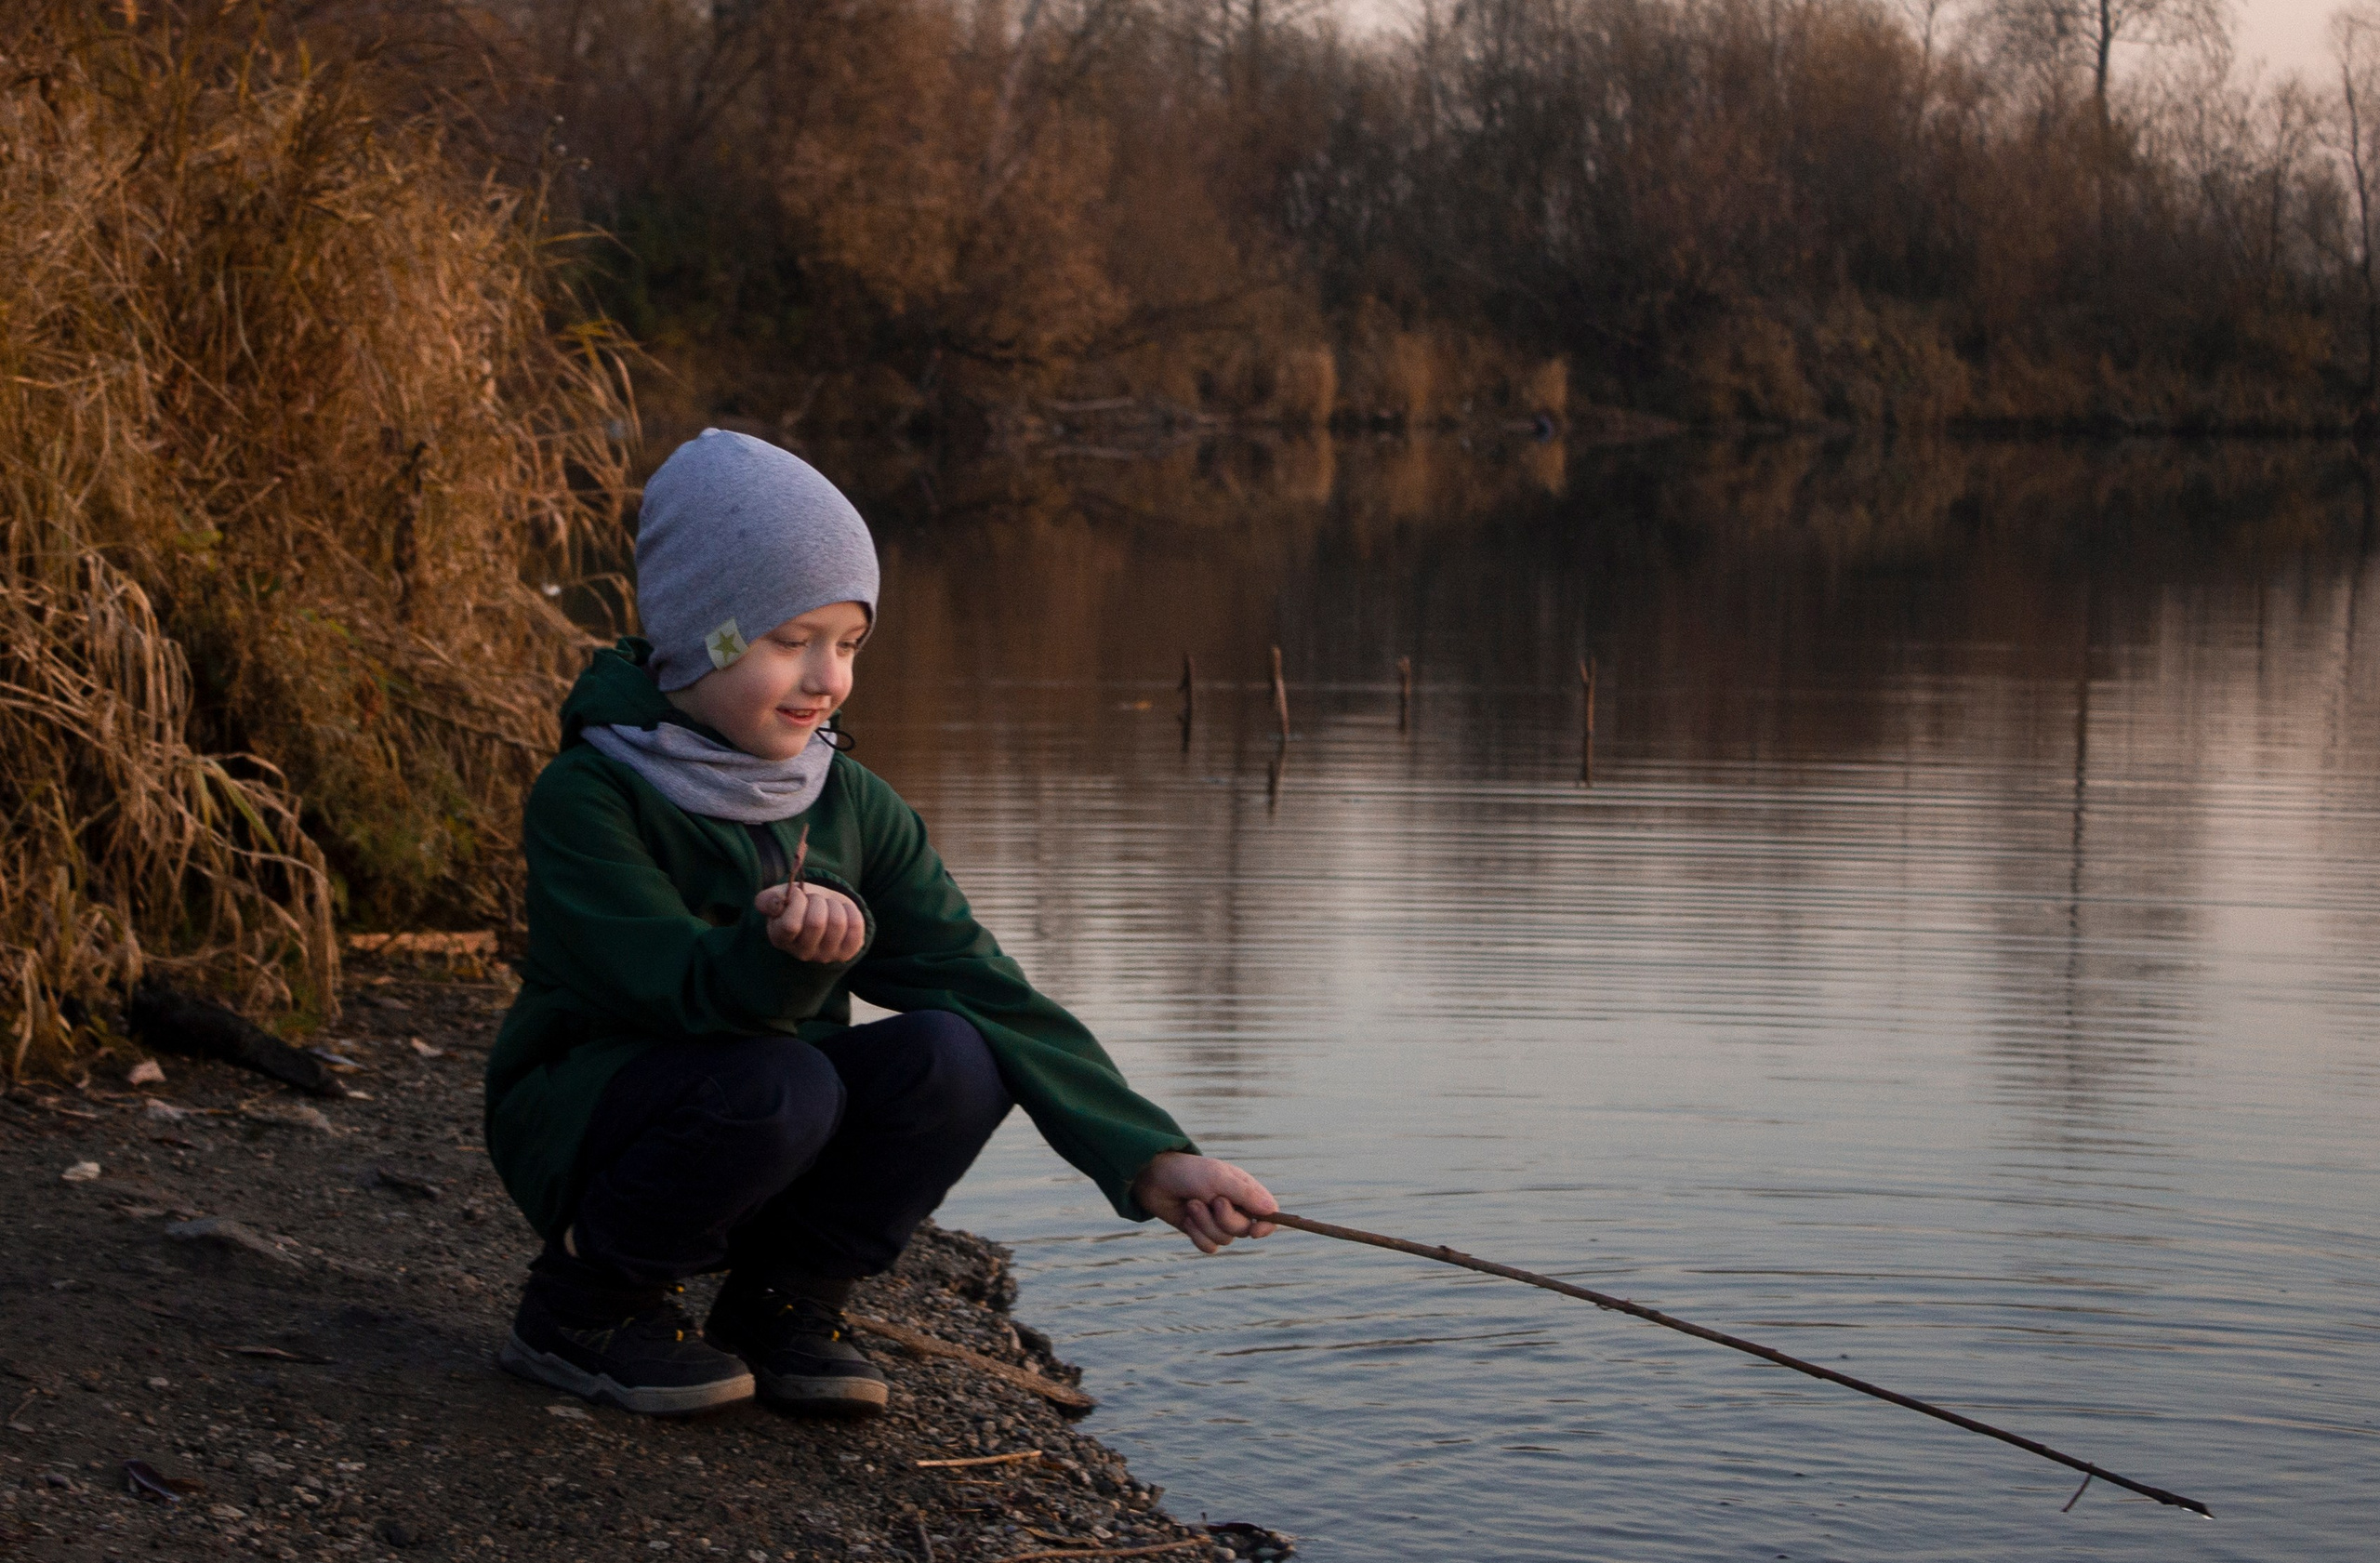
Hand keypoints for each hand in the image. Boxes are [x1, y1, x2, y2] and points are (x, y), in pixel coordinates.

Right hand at [755, 880, 865, 963]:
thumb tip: (777, 904)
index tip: (799, 894)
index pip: (791, 925)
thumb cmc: (798, 902)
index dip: (797, 902)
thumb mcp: (780, 896)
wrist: (822, 908)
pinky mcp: (847, 952)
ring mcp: (826, 956)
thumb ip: (768, 899)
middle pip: (816, 923)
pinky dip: (851, 911)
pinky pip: (856, 926)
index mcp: (780, 939)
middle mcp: (802, 953)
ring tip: (828, 906)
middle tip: (815, 900)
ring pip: (837, 923)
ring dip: (834, 905)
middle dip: (818, 901)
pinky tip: (842, 911)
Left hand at [1131, 1151, 1277, 1253]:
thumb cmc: (1188, 1172)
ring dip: (1206, 1224)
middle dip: (1225, 1219)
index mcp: (1244, 1190)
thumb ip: (1245, 1194)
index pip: (1268, 1213)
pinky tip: (1186, 1218)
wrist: (1153, 1178)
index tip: (1255, 1231)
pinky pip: (1209, 1247)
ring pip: (1225, 1239)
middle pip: (1244, 1230)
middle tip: (1211, 1201)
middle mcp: (1234, 1207)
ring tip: (1192, 1204)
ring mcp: (1216, 1221)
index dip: (1266, 1225)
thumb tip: (1271, 1211)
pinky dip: (1197, 1234)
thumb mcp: (1218, 1179)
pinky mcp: (1200, 1231)